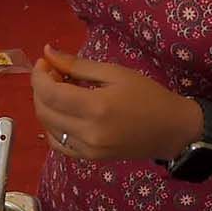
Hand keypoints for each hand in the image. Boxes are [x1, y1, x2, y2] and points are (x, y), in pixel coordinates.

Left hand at [33, 47, 202, 162]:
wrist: (172, 130)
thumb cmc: (148, 96)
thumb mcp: (115, 73)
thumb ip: (78, 65)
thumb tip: (48, 52)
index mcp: (96, 107)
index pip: (49, 93)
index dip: (39, 75)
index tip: (45, 62)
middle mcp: (88, 132)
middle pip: (44, 110)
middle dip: (40, 88)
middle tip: (52, 73)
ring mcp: (87, 149)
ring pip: (47, 127)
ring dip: (45, 106)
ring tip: (60, 90)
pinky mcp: (90, 158)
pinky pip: (58, 144)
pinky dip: (52, 127)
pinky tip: (63, 113)